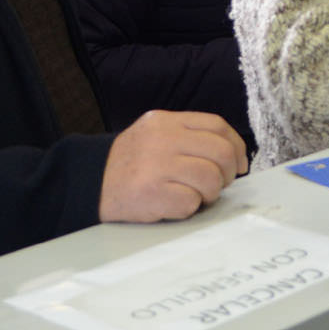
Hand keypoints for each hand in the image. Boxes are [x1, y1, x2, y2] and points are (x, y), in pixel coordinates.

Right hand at [99, 111, 248, 222]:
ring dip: (210, 193)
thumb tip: (234, 155)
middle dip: (228, 173)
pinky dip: (189, 207)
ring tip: (194, 195)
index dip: (237, 146)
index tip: (240, 163)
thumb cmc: (130, 164)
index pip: (217, 125)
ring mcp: (157, 166)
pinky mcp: (152, 193)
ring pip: (211, 178)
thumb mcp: (154, 136)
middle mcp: (163, 139)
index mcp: (166, 122)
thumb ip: (189, 138)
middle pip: (221, 152)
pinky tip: (174, 203)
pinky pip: (192, 202)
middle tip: (219, 184)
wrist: (88, 184)